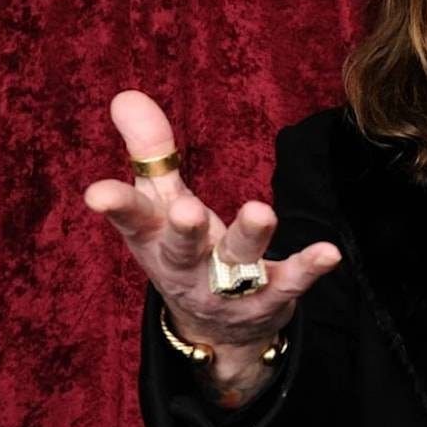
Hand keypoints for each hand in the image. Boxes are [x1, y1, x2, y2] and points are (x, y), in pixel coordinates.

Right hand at [83, 90, 341, 404]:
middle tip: (188, 211)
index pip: (133, 220)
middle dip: (184, 232)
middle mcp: (188, 268)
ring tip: (260, 211)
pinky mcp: (270, 297)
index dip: (116, 205)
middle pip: (183, 249)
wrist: (217, 331)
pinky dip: (308, 267)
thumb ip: (151, 151)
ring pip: (237, 264)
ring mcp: (228, 289)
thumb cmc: (183, 248)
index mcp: (156, 240)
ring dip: (248, 238)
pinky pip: (290, 282)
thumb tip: (127, 95)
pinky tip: (329, 252)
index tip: (97, 193)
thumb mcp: (162, 203)